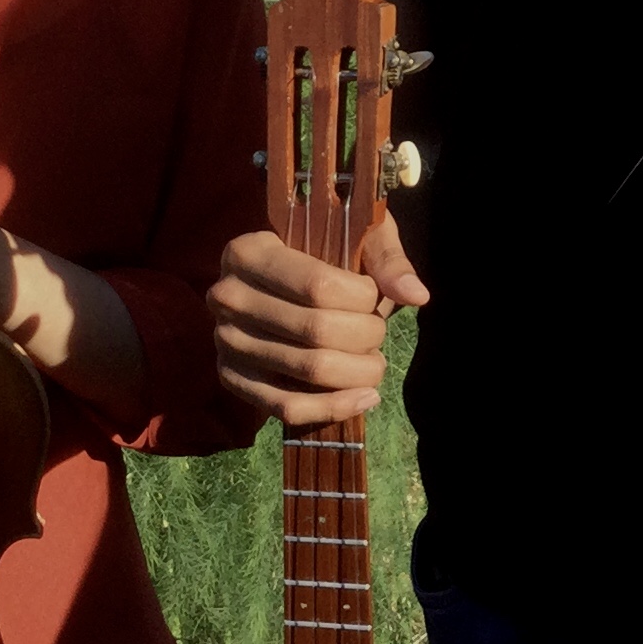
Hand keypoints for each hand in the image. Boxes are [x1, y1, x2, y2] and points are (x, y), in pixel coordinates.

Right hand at [208, 212, 427, 424]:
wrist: (273, 279)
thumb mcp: (353, 235)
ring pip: (308, 371)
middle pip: (316, 331)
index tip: (374, 297)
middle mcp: (228, 296)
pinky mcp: (231, 377)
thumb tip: (416, 296)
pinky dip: (333, 408)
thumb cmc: (320, 250)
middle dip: (366, 338)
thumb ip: (386, 259)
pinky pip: (287, 407)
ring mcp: (226, 340)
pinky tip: (363, 399)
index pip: (318, 287)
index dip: (363, 300)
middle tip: (377, 332)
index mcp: (250, 252)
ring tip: (374, 364)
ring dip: (358, 373)